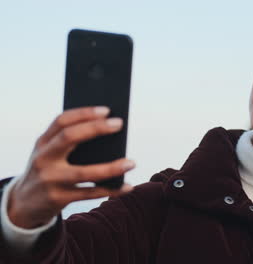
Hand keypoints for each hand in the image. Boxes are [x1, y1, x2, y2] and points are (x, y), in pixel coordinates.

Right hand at [8, 106, 134, 228]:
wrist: (23, 205)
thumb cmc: (48, 171)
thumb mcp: (51, 154)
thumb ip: (72, 143)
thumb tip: (109, 132)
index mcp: (42, 143)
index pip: (61, 121)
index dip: (83, 113)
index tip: (106, 110)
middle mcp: (43, 159)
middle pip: (69, 137)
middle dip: (95, 128)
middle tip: (119, 123)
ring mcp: (50, 180)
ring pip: (84, 172)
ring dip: (111, 168)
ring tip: (131, 163)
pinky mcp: (58, 199)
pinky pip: (90, 194)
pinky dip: (111, 190)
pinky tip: (128, 186)